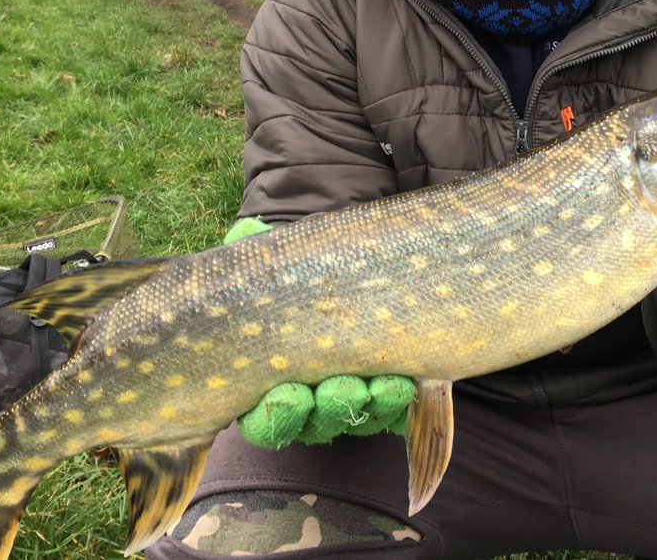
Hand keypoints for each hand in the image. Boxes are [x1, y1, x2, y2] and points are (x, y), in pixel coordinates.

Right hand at [223, 219, 417, 447]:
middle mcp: (308, 399)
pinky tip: (409, 383)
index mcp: (267, 382)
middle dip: (330, 408)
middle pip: (316, 422)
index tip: (290, 395)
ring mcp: (349, 399)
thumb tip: (246, 235)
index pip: (262, 419)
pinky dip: (401, 401)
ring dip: (372, 403)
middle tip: (342, 388)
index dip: (275, 415)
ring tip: (383, 384)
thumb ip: (254, 252)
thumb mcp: (270, 260)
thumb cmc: (294, 272)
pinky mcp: (388, 394)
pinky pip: (396, 410)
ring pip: (359, 416)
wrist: (340, 268)